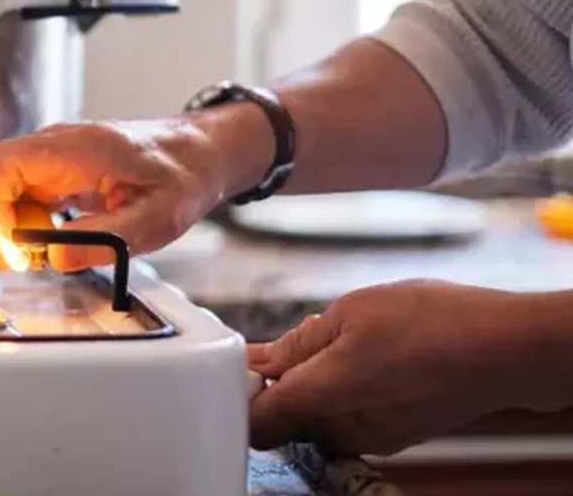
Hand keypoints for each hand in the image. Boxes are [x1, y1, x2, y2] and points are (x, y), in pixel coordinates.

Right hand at [0, 116, 247, 270]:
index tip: (11, 252)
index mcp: (75, 148)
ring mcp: (47, 157)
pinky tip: (40, 245)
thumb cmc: (182, 176)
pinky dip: (12, 222)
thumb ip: (107, 238)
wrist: (198, 153)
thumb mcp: (157, 218)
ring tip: (26, 256)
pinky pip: (11, 193)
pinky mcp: (50, 171)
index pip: (1, 169)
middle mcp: (52, 145)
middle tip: (5, 259)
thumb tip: (57, 258)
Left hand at [248, 280, 550, 455]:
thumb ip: (297, 344)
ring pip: (319, 419)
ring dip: (318, 386)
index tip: (243, 365)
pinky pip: (352, 419)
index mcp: (319, 398)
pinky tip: (371, 358)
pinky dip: (348, 393)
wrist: (507, 349)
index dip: (242, 394)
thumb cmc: (433, 323)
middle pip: (286, 421)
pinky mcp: (396, 436)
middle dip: (282, 384)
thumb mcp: (349, 312)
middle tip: (300, 342)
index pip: (255, 423)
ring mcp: (371, 437)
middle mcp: (342, 429)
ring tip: (345, 343)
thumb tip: (261, 360)